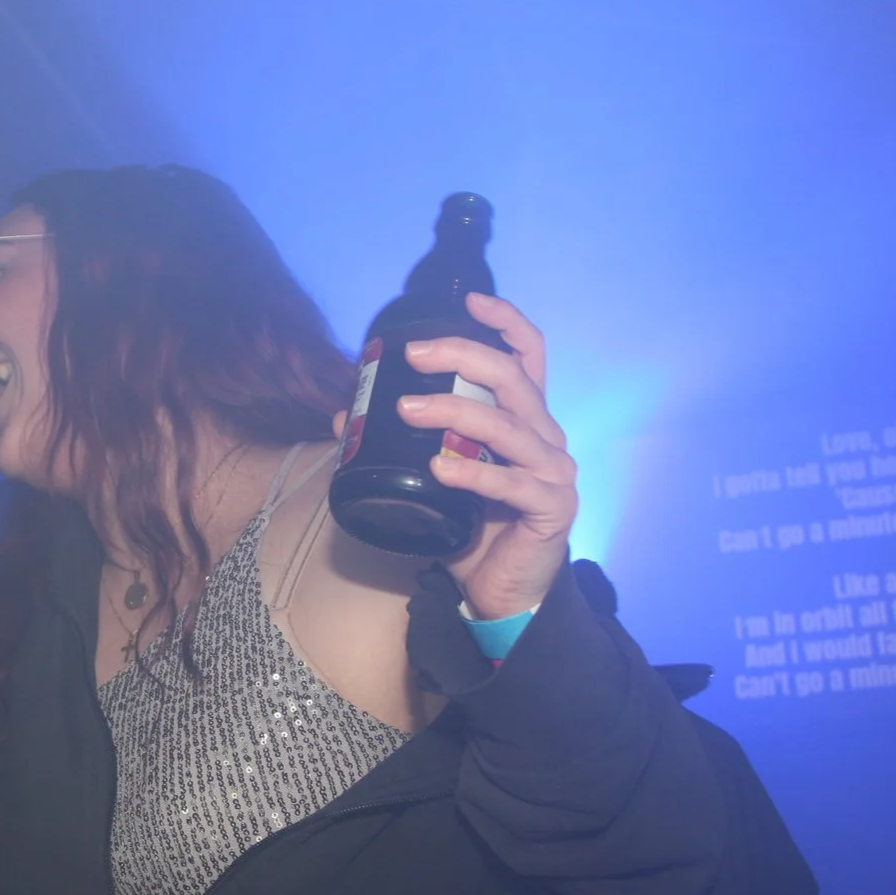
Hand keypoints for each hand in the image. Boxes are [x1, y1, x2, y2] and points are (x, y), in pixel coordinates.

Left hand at [396, 291, 575, 618]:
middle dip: (461, 356)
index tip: (468, 301)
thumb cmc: (473, 530)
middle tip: (412, 353)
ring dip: (454, 411)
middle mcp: (546, 437)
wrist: (502, 593)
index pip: (528, 356)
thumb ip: (397, 445)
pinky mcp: (551, 508)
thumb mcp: (433, 479)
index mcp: (525, 420)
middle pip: (512, 378)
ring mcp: (553, 472)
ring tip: (407, 409)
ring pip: (507, 425)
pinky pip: (510, 483)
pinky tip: (440, 468)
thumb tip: (341, 417)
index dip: (505, 321)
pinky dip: (473, 473)